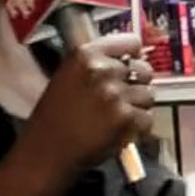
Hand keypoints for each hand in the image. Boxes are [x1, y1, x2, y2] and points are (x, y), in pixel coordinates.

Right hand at [0, 33, 154, 195]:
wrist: (45, 154)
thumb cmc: (54, 118)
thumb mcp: (69, 78)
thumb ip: (98, 65)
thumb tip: (131, 58)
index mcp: (85, 55)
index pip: (131, 41)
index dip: (134, 56)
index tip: (130, 65)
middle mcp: (102, 70)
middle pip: (144, 69)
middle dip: (136, 85)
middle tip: (119, 100)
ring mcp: (115, 94)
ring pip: (149, 95)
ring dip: (138, 107)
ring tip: (115, 118)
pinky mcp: (126, 118)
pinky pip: (148, 118)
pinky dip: (138, 128)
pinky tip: (118, 131)